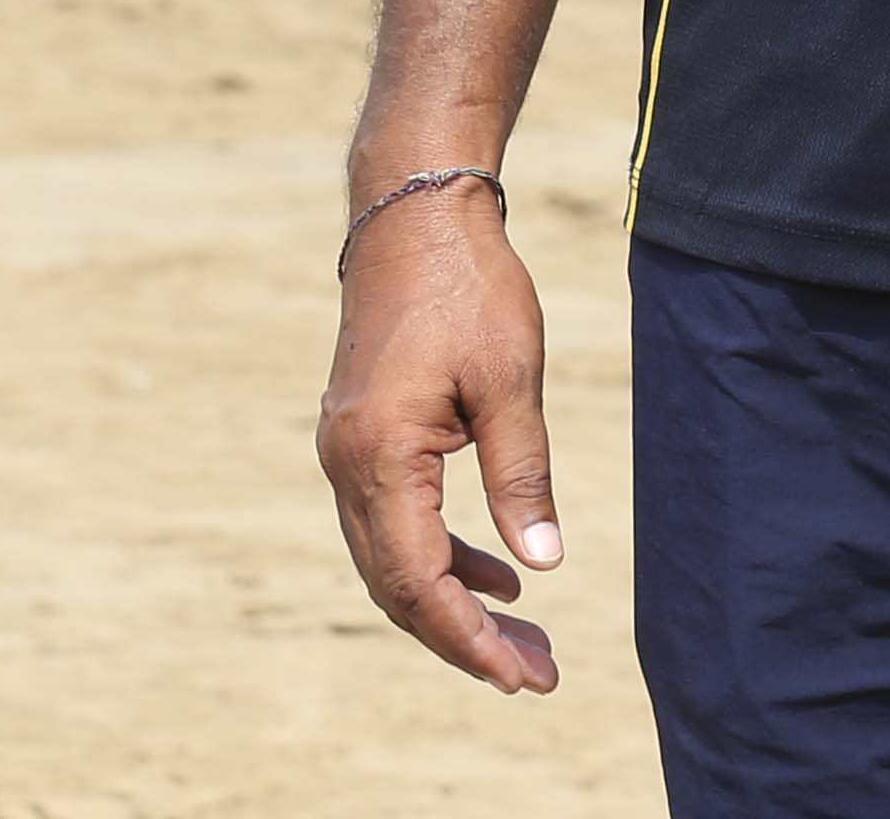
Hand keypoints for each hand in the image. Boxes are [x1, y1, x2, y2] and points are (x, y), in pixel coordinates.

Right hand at [315, 184, 567, 694]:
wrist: (413, 213)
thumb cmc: (468, 287)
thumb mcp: (511, 381)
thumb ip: (522, 475)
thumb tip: (542, 565)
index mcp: (378, 456)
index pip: (419, 580)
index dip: (469, 638)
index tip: (522, 676)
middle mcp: (346, 464)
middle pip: (398, 585)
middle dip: (465, 637)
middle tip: (537, 675)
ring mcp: (346, 450)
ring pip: (392, 558)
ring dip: (455, 601)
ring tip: (527, 638)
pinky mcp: (362, 435)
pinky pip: (394, 520)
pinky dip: (442, 553)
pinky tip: (499, 571)